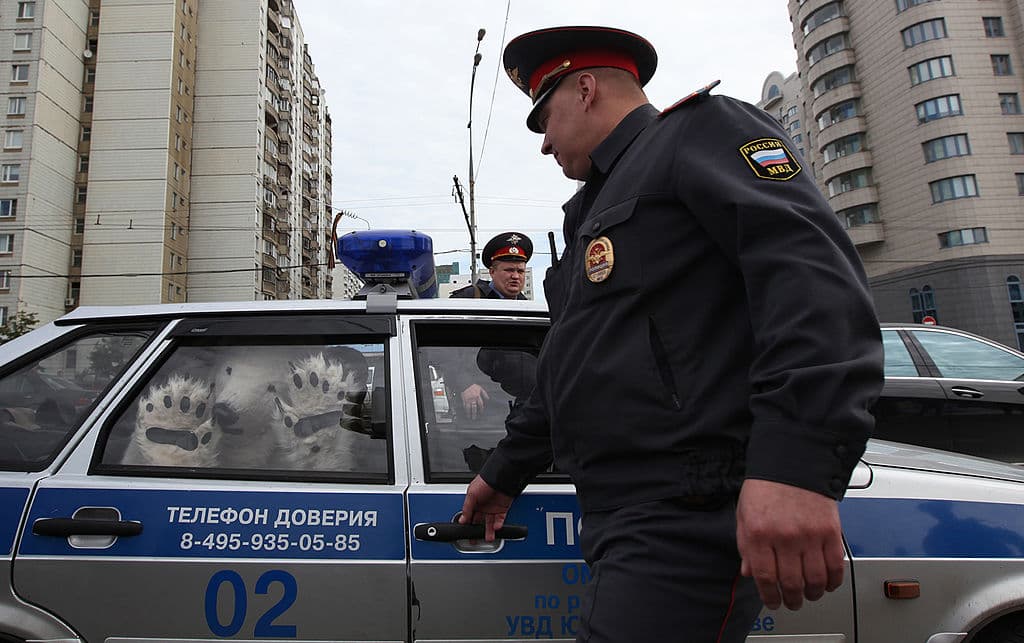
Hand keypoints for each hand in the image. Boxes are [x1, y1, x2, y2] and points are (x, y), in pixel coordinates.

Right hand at [459, 475, 513, 540]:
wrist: (501, 477)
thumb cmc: (485, 481)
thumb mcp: (471, 494)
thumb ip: (467, 508)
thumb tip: (462, 520)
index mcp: (474, 502)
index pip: (469, 516)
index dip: (467, 525)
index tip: (465, 533)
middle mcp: (483, 506)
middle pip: (479, 522)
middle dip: (477, 532)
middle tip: (475, 540)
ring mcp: (493, 508)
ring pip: (490, 523)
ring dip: (489, 531)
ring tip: (488, 538)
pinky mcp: (503, 508)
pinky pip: (500, 519)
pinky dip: (498, 525)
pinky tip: (496, 527)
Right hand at [461, 384, 489, 418]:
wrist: (466, 383)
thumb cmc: (473, 386)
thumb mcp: (480, 389)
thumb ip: (484, 394)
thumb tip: (488, 399)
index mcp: (477, 396)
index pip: (480, 404)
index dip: (481, 409)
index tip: (481, 413)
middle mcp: (472, 398)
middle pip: (474, 407)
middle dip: (474, 413)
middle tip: (474, 418)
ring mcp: (467, 399)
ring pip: (468, 407)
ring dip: (468, 413)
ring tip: (469, 417)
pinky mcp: (463, 399)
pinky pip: (464, 405)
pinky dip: (465, 409)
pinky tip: (465, 412)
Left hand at [736, 479, 844, 610]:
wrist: (792, 462)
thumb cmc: (766, 487)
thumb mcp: (745, 516)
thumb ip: (746, 546)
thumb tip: (750, 573)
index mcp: (759, 533)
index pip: (765, 578)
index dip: (769, 596)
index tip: (773, 602)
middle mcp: (784, 536)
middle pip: (791, 583)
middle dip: (792, 599)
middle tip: (792, 602)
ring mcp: (809, 535)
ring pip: (815, 579)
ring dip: (812, 594)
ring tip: (809, 595)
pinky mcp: (830, 531)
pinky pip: (835, 565)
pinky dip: (832, 580)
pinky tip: (826, 583)